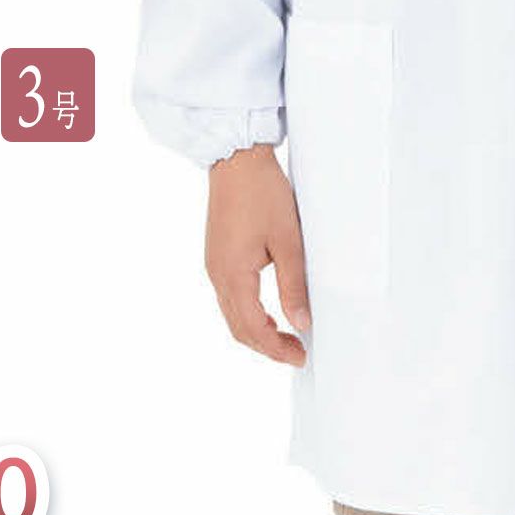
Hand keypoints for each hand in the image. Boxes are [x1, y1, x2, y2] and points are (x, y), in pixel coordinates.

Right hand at [205, 143, 309, 365]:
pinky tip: (266, 309)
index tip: (300, 356)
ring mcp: (214, 264)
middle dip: (266, 346)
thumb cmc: (262, 193)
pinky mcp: (216, 253)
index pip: (254, 329)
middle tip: (295, 351)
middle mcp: (217, 274)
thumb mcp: (287, 241)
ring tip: (284, 335)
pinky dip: (247, 312)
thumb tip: (301, 321)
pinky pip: (228, 295)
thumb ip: (293, 285)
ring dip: (256, 330)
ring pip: (231, 314)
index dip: (277, 348)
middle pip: (238, 328)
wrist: (237, 158)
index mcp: (233, 274)